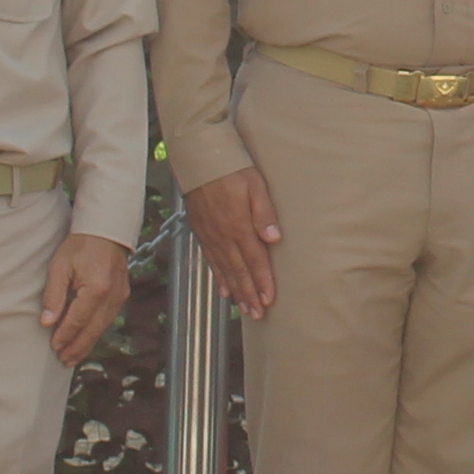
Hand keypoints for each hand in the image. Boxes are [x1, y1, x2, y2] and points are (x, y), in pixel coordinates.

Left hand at [42, 228, 134, 364]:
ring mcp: (119, 296)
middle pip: (93, 330)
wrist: (105, 229)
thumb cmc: (80, 245)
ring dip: (87, 343)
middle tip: (64, 361)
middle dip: (77, 347)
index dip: (65, 335)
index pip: (77, 320)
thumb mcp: (60, 267)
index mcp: (96, 289)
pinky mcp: (121, 294)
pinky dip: (96, 331)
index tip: (54, 346)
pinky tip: (87, 338)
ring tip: (73, 356)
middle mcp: (111, 296)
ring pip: (102, 327)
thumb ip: (54, 295)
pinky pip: (108, 319)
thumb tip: (47, 322)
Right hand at [184, 166, 282, 318]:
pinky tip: (224, 290)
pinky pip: (211, 260)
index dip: (262, 282)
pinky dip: (218, 277)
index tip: (269, 300)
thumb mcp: (254, 184)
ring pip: (225, 270)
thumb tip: (274, 239)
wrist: (199, 158)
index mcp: (238, 225)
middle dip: (250, 294)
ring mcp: (210, 236)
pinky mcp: (202, 232)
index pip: (254, 260)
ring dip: (236, 291)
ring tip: (244, 309)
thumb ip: (264, 212)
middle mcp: (223, 235)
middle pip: (239, 271)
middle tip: (258, 314)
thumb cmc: (232, 168)